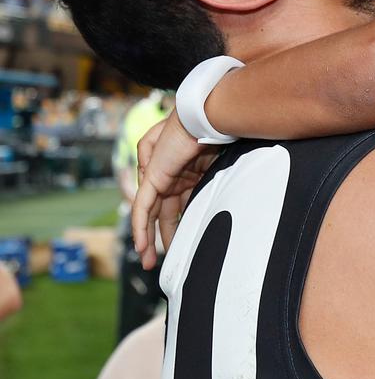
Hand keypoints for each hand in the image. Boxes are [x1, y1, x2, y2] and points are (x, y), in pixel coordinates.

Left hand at [132, 108, 218, 268]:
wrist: (209, 117)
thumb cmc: (220, 134)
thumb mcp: (220, 167)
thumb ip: (218, 185)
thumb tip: (231, 205)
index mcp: (186, 173)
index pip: (178, 204)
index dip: (179, 225)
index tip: (184, 245)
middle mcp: (170, 174)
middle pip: (162, 212)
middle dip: (162, 237)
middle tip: (160, 261)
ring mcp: (159, 174)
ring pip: (148, 213)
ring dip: (147, 238)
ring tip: (149, 261)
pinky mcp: (152, 175)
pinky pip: (142, 206)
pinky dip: (140, 227)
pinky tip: (141, 246)